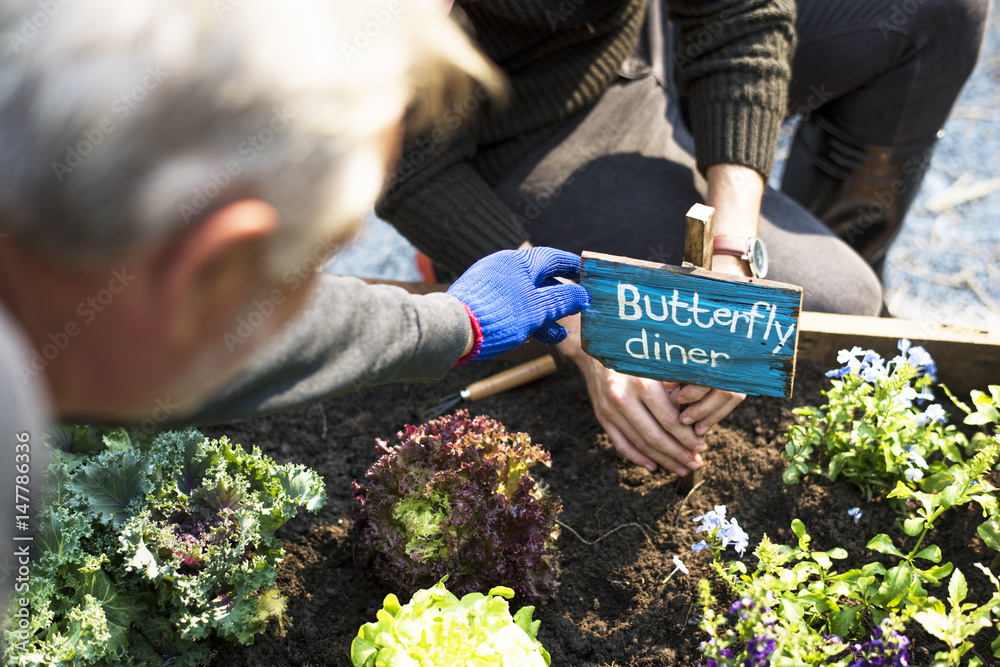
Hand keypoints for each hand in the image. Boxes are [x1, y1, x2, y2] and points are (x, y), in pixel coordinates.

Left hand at [447, 247, 589, 360]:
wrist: (450, 331)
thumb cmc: (498, 315)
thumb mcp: (538, 308)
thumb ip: (563, 300)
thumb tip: (583, 295)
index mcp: (518, 261)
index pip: (553, 257)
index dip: (573, 266)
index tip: (589, 275)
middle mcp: (503, 267)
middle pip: (540, 280)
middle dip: (561, 299)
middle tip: (578, 311)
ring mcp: (489, 284)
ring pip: (525, 297)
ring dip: (545, 316)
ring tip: (559, 336)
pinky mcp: (479, 302)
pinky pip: (510, 307)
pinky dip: (525, 319)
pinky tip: (533, 336)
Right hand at [552, 313, 696, 472]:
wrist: (595, 350)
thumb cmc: (634, 356)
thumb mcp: (657, 365)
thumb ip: (673, 391)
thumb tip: (696, 420)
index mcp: (642, 384)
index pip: (669, 421)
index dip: (687, 438)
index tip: (702, 446)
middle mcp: (623, 399)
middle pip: (655, 437)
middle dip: (679, 454)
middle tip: (695, 463)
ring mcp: (610, 410)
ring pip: (640, 444)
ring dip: (663, 460)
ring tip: (680, 468)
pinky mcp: (602, 416)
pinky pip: (621, 444)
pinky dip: (638, 458)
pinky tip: (654, 466)